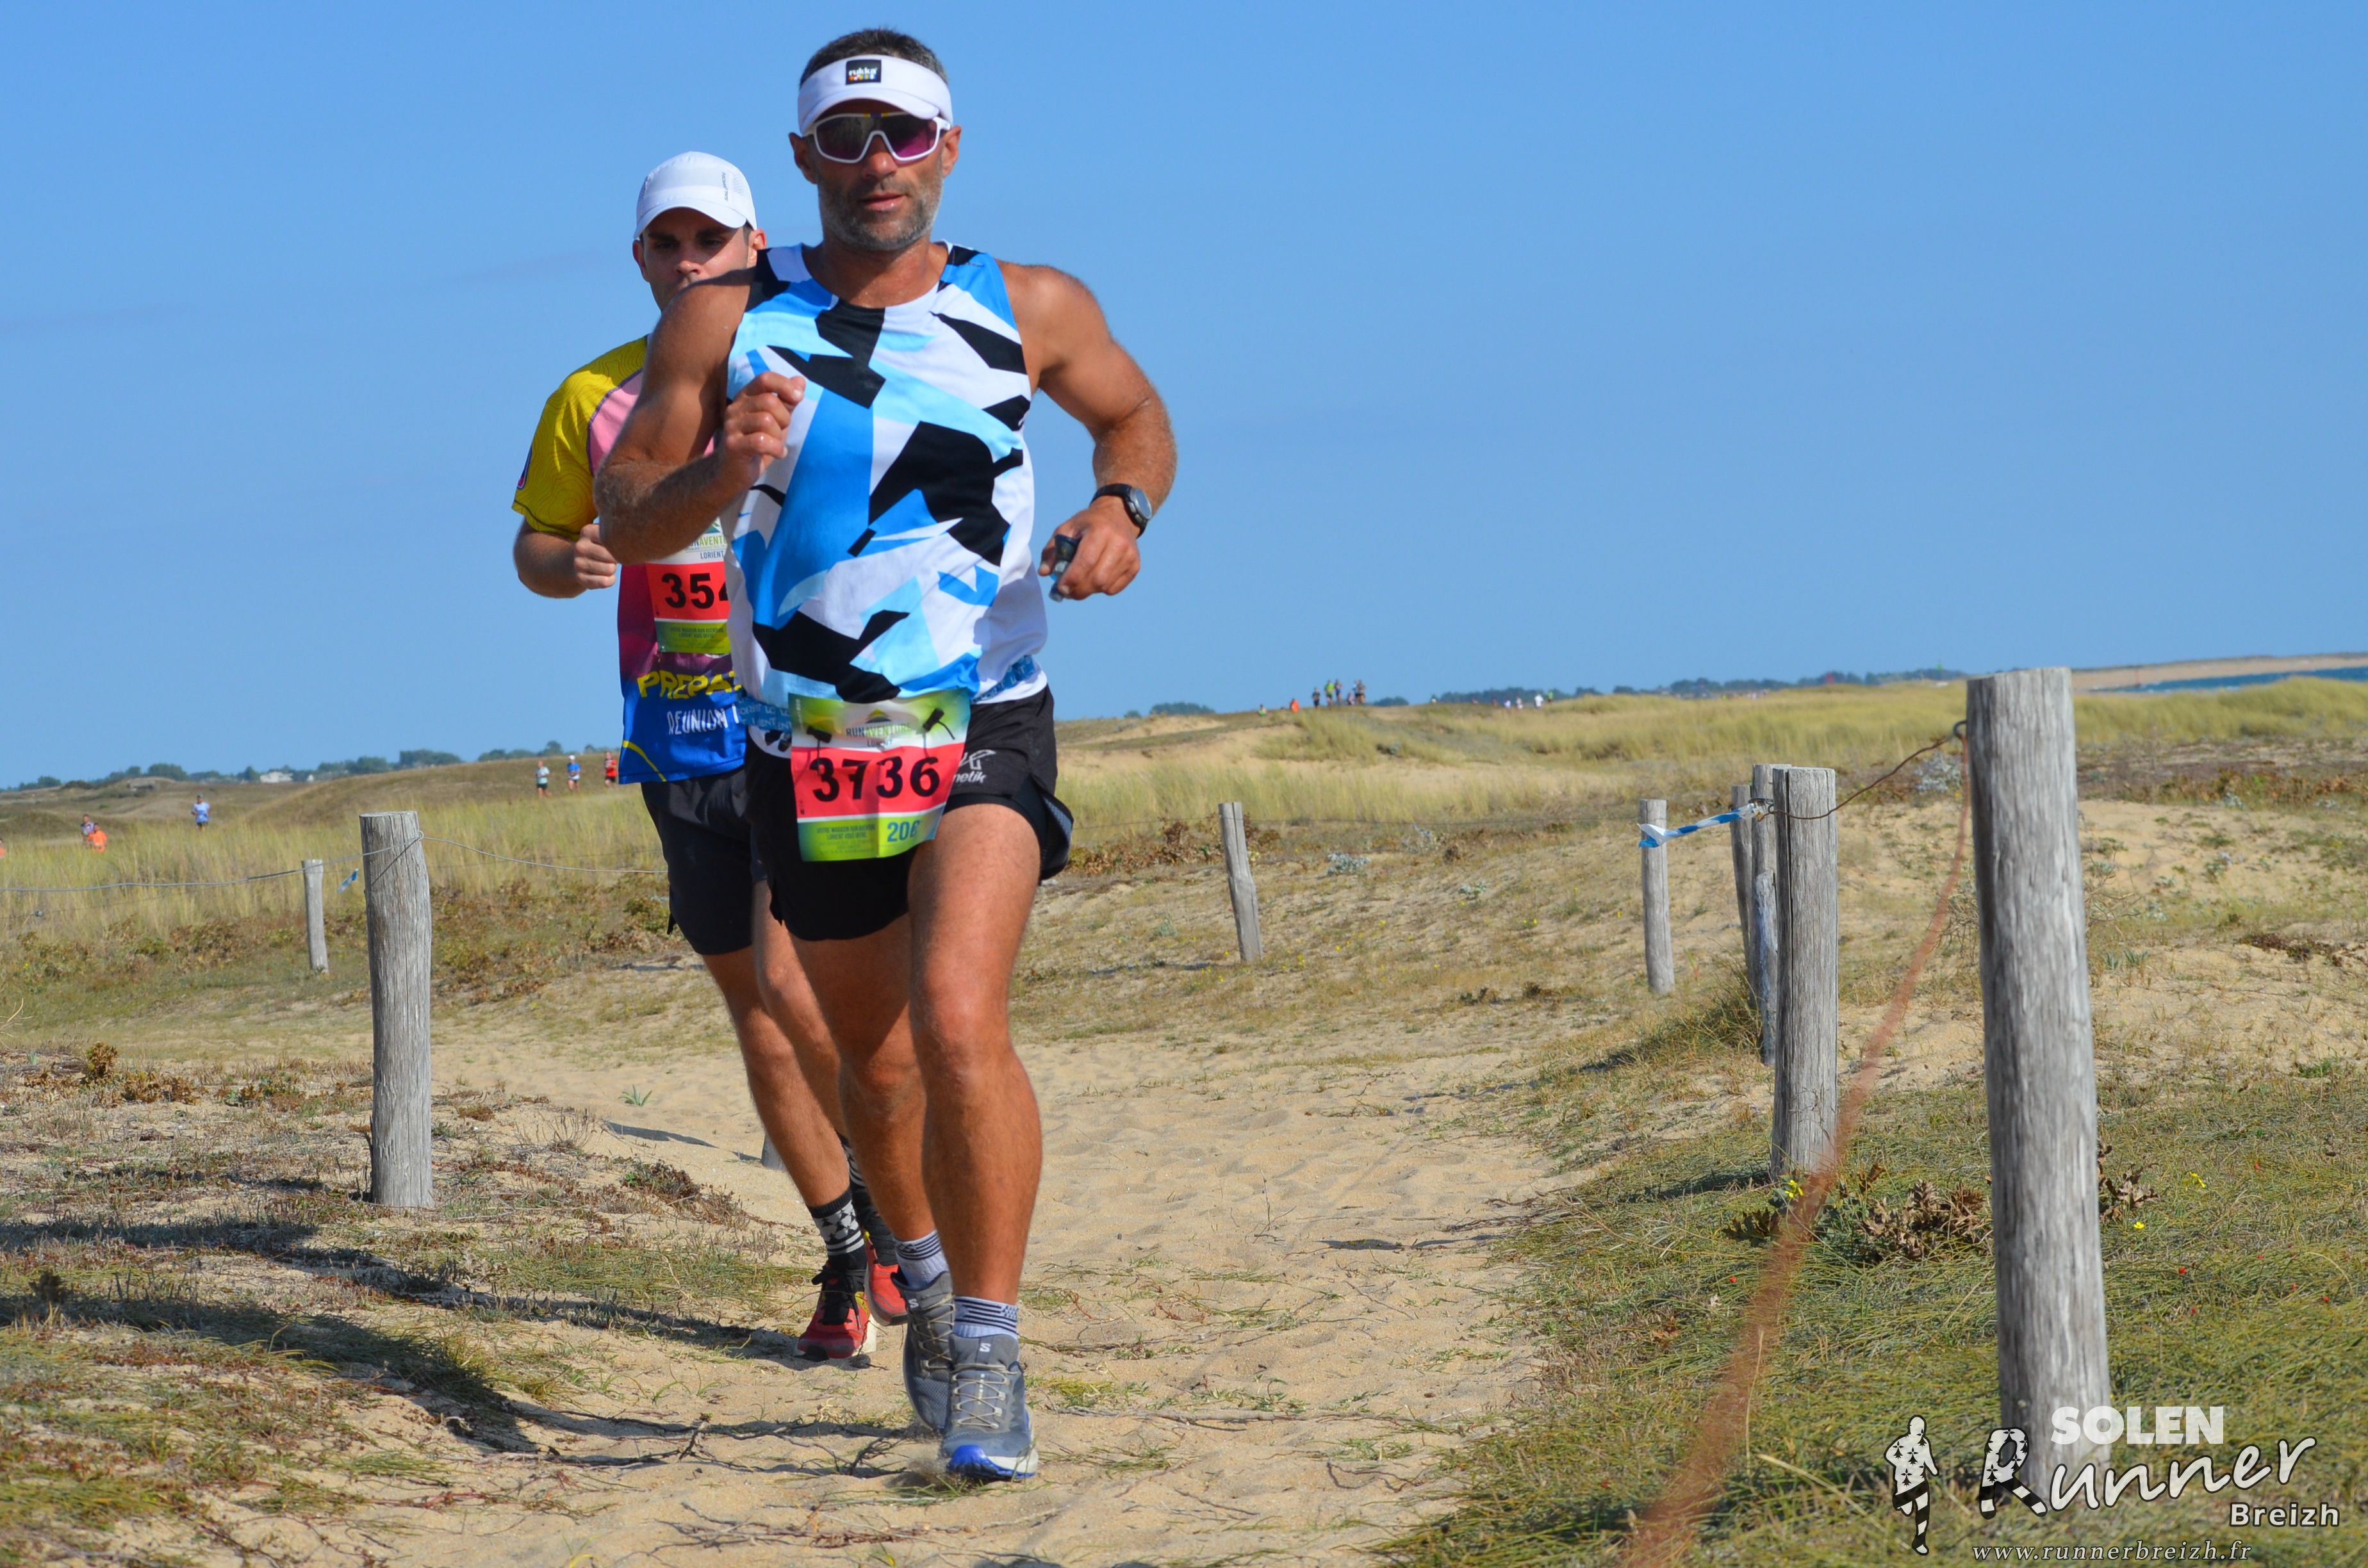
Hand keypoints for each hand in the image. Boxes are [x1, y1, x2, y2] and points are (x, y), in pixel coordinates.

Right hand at [572, 522, 618, 590]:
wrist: (579, 561)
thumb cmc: (600, 546)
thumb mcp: (605, 535)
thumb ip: (617, 535)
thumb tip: (634, 543)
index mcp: (587, 532)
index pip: (612, 539)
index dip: (621, 545)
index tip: (620, 545)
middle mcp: (580, 547)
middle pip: (612, 556)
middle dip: (617, 558)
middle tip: (612, 557)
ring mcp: (578, 563)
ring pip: (610, 569)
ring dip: (613, 569)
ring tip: (606, 565)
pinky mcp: (580, 578)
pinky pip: (604, 582)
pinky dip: (610, 580)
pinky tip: (605, 576)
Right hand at [718, 371, 805, 486]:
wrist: (733, 472)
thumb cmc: (758, 442)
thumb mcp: (777, 420)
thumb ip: (787, 401)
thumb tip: (800, 380)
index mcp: (746, 396)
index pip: (765, 379)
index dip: (784, 385)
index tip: (798, 397)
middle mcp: (735, 407)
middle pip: (769, 401)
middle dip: (784, 418)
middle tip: (782, 431)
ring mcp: (731, 426)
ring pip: (766, 421)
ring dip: (778, 436)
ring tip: (776, 445)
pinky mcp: (732, 444)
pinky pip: (761, 441)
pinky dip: (776, 448)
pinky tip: (778, 454)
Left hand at [1038, 496, 1141, 599]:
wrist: (1119, 515)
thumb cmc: (1088, 524)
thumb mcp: (1067, 528)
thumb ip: (1052, 550)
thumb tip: (1045, 572)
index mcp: (1100, 531)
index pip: (1086, 561)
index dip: (1072, 578)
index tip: (1060, 588)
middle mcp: (1119, 543)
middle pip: (1097, 578)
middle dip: (1078, 590)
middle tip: (1067, 592)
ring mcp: (1130, 556)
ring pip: (1105, 586)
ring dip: (1088, 590)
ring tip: (1079, 584)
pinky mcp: (1135, 566)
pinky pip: (1114, 589)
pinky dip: (1100, 589)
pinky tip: (1095, 578)